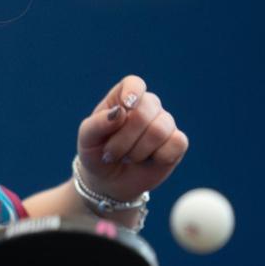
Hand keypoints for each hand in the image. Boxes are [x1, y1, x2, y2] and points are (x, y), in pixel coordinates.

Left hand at [76, 75, 187, 201]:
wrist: (109, 181)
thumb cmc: (96, 153)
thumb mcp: (87, 139)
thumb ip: (97, 123)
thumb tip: (120, 112)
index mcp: (123, 98)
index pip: (134, 84)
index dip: (133, 92)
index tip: (127, 106)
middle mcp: (147, 106)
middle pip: (144, 112)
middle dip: (123, 139)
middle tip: (111, 153)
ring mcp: (164, 123)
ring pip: (159, 130)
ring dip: (137, 151)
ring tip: (127, 158)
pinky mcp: (177, 142)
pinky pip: (177, 143)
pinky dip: (159, 157)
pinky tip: (148, 161)